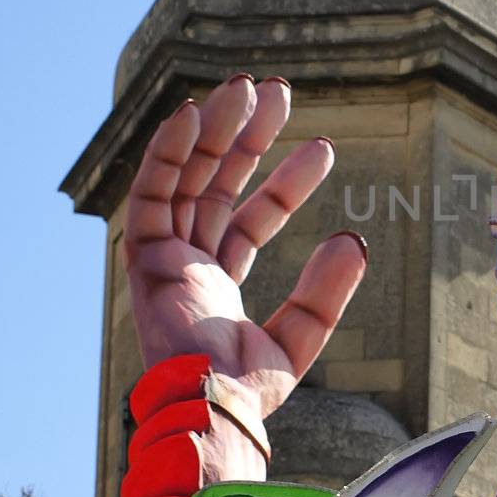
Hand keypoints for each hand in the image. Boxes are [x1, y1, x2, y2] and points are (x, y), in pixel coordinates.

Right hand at [123, 73, 366, 420]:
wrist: (210, 408)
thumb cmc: (246, 390)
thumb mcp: (299, 336)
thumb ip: (324, 291)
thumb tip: (353, 240)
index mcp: (218, 285)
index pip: (252, 220)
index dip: (286, 183)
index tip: (322, 148)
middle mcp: (188, 266)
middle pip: (217, 186)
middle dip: (246, 139)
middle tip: (278, 92)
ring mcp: (164, 258)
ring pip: (188, 179)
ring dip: (213, 131)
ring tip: (248, 87)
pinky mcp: (143, 255)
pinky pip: (150, 192)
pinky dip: (166, 151)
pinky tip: (191, 112)